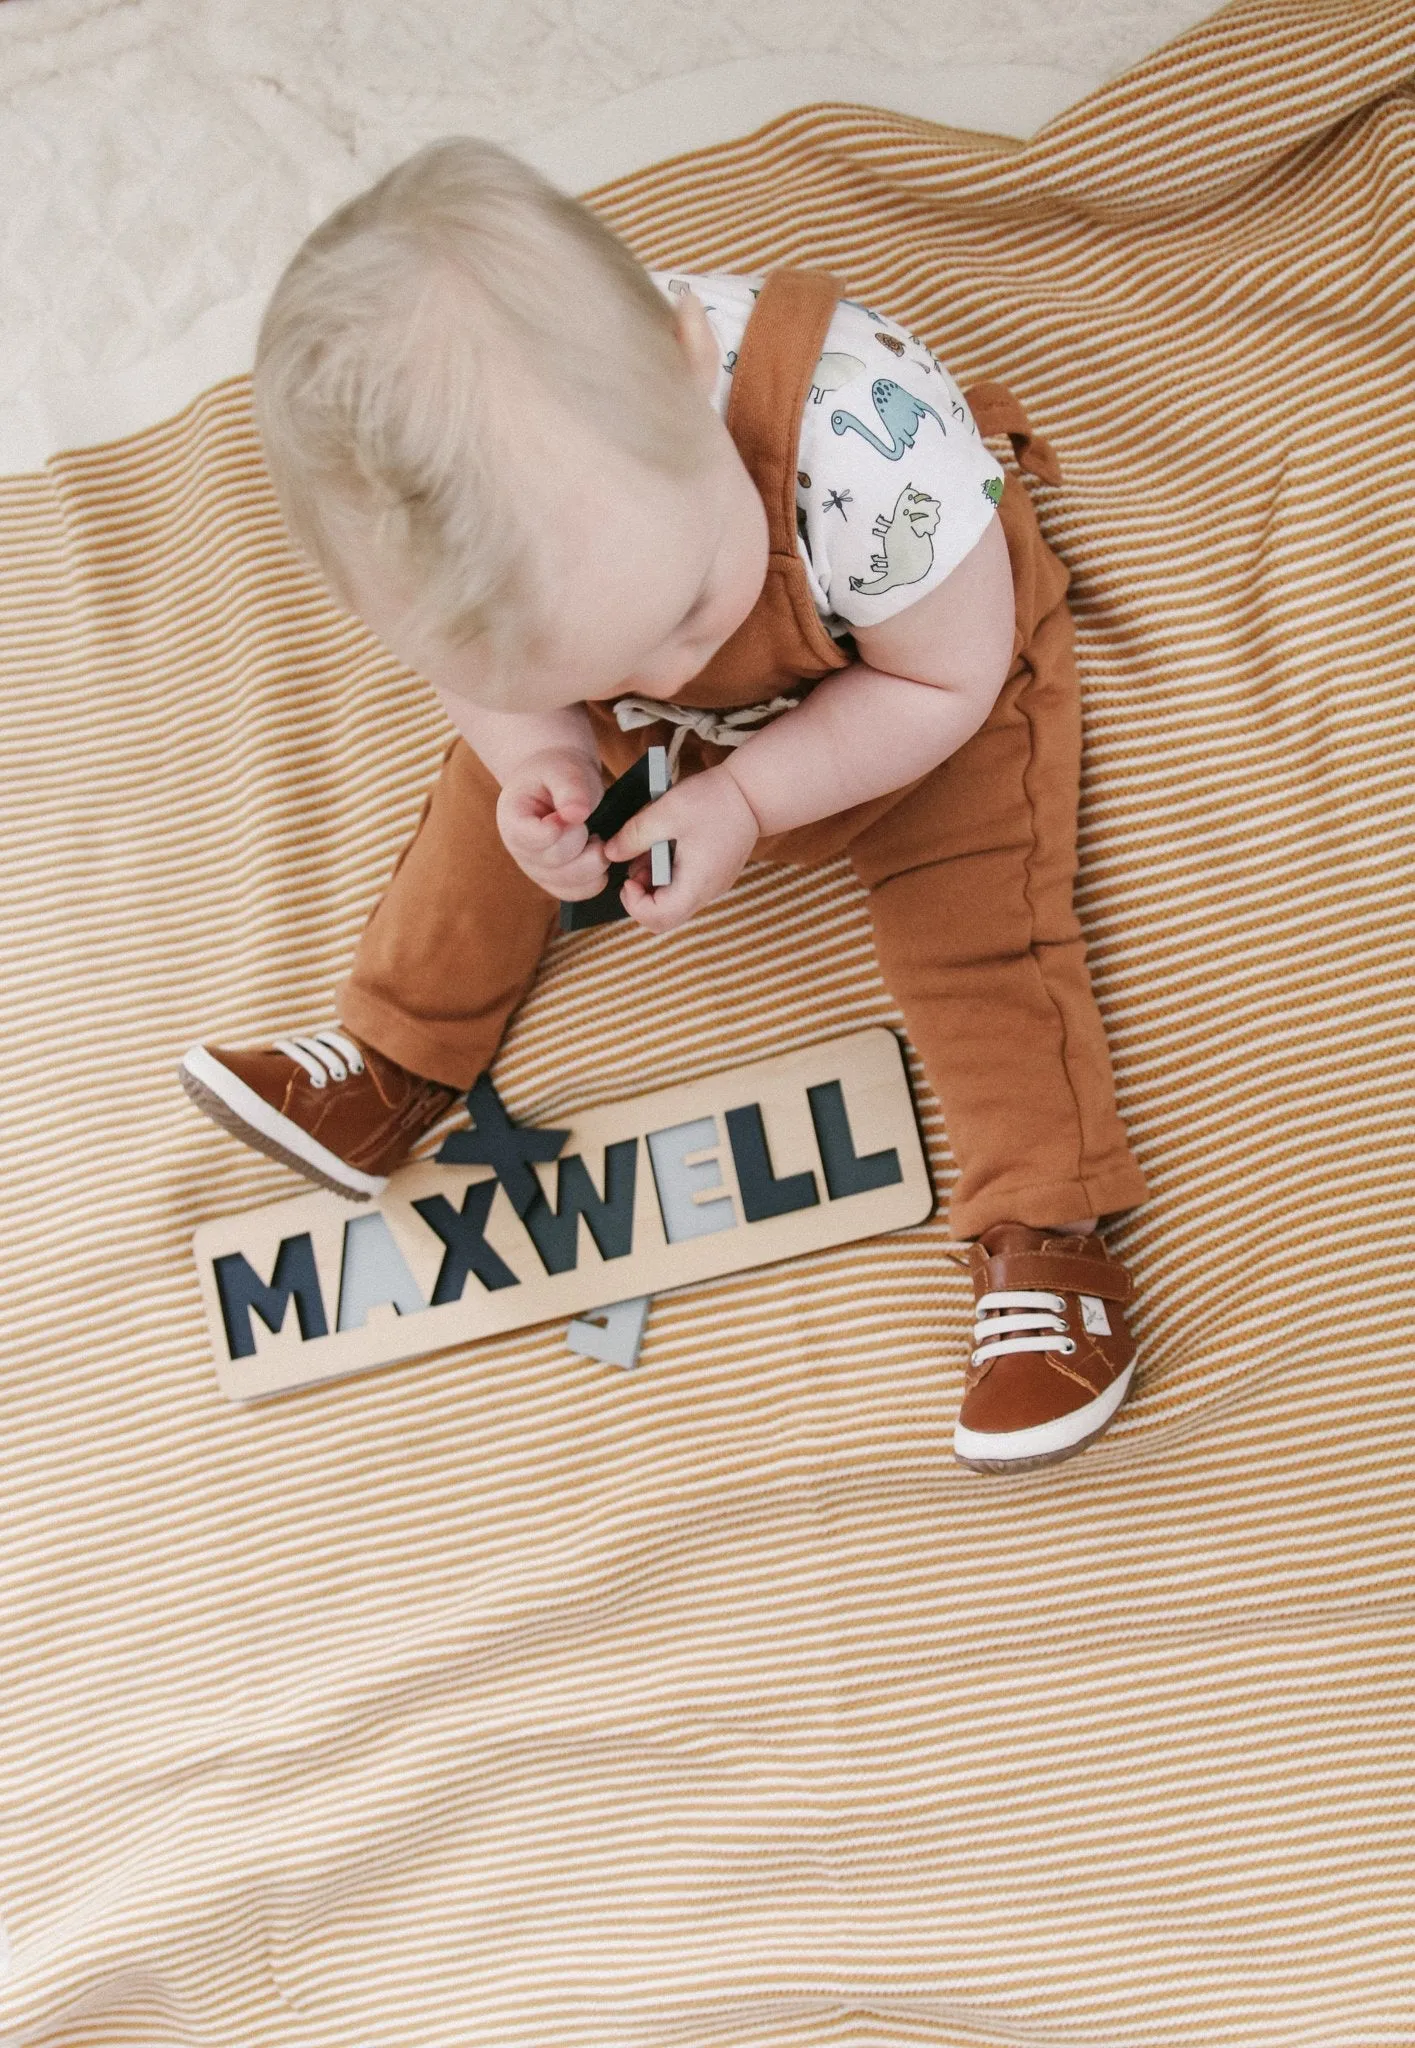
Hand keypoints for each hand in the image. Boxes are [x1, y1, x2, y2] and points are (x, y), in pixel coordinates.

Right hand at [496, 747, 607, 899]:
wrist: (557, 784)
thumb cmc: (558, 774)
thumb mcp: (565, 770)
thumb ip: (570, 788)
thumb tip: (576, 815)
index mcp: (512, 819)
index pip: (532, 838)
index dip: (560, 829)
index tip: (573, 814)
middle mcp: (519, 851)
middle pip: (556, 862)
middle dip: (582, 840)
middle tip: (590, 822)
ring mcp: (537, 871)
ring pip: (571, 883)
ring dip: (594, 860)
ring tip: (595, 836)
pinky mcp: (556, 883)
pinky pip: (579, 892)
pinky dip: (597, 877)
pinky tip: (598, 853)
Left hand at [602, 764, 760, 933]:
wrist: (753, 792)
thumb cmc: (713, 800)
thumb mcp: (665, 813)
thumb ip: (634, 836)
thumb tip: (611, 853)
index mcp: (696, 884)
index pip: (658, 919)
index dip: (634, 905)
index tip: (627, 879)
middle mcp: (706, 893)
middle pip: (665, 917)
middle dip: (642, 895)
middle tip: (637, 865)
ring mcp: (713, 886)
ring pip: (674, 902)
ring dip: (654, 882)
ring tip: (651, 848)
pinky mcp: (715, 876)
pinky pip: (685, 887)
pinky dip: (668, 874)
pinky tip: (666, 846)